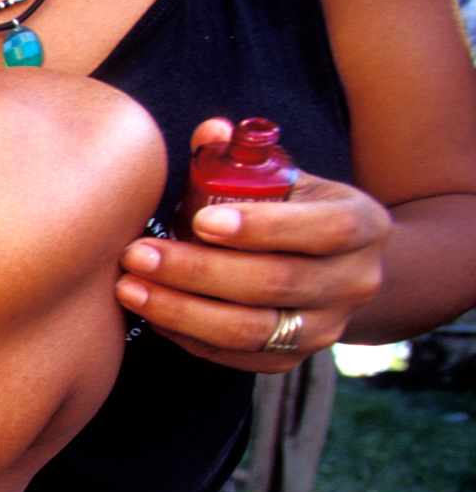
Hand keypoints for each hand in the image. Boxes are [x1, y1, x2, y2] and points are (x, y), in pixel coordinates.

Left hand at [115, 118, 388, 372]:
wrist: (333, 270)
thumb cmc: (293, 212)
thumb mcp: (284, 179)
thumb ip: (242, 158)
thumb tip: (211, 131)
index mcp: (362, 226)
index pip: (322, 230)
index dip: (261, 227)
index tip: (200, 219)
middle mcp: (354, 283)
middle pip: (273, 284)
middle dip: (198, 271)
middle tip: (138, 253)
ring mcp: (325, 328)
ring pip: (248, 330)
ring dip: (181, 309)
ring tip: (129, 287)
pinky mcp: (289, 361)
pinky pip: (233, 356)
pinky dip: (186, 335)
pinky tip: (149, 312)